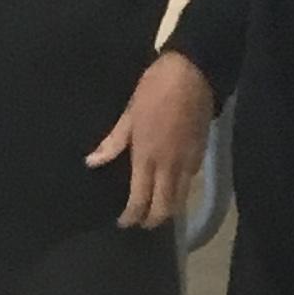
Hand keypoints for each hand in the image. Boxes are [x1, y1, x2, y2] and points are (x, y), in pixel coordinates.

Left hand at [88, 50, 213, 229]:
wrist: (193, 72)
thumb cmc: (155, 88)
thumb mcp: (129, 113)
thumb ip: (113, 142)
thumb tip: (92, 162)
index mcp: (147, 157)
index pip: (139, 200)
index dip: (131, 217)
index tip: (123, 222)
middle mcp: (169, 167)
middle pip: (163, 209)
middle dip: (151, 221)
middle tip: (141, 222)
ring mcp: (187, 164)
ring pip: (180, 201)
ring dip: (168, 211)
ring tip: (156, 210)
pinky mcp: (200, 156)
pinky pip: (189, 184)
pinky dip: (179, 192)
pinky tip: (172, 188)